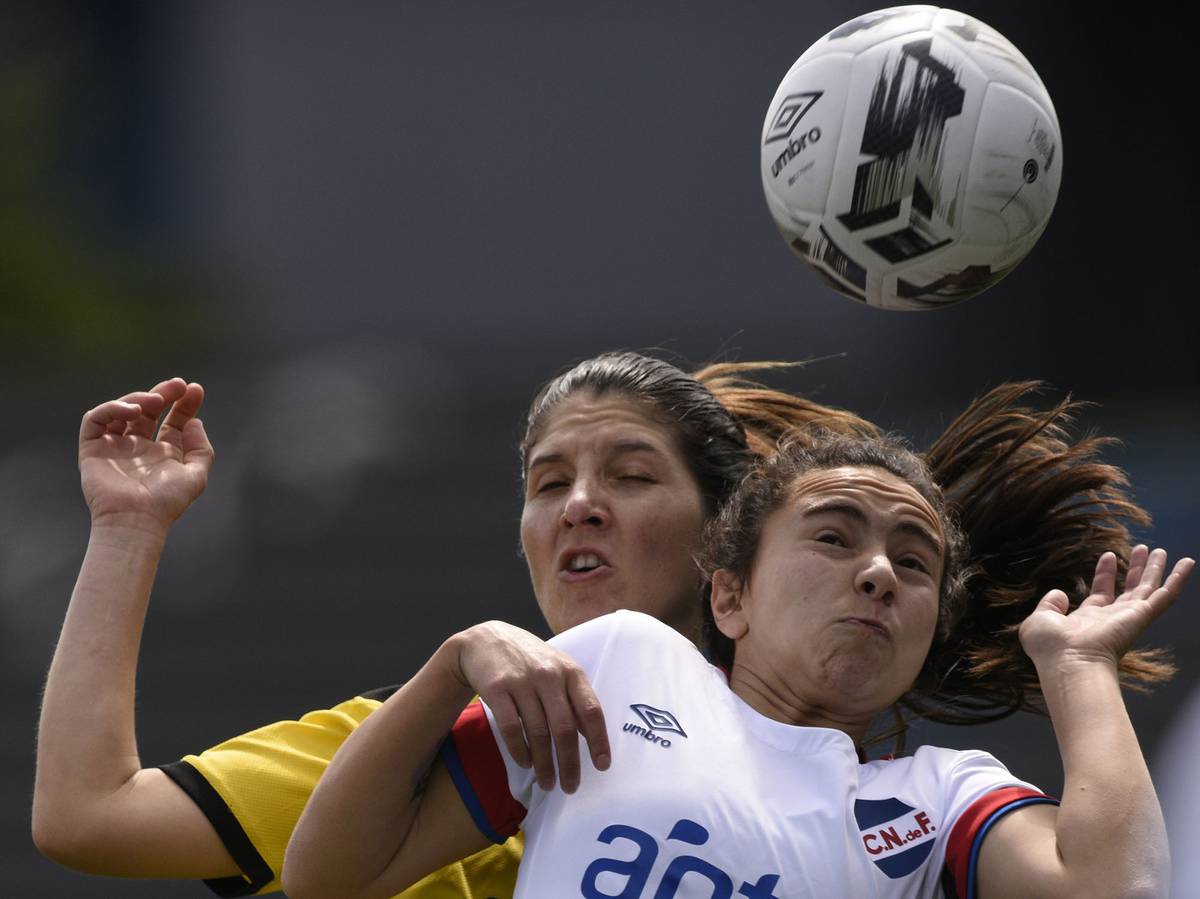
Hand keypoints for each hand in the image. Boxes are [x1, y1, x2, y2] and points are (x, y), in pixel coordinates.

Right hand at [79, 378, 213, 531]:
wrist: (137, 519)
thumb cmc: (167, 502)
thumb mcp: (196, 474)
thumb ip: (201, 448)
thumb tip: (195, 422)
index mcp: (163, 453)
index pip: (173, 421)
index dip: (184, 404)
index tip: (195, 389)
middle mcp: (139, 447)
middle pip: (148, 410)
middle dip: (163, 393)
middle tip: (178, 385)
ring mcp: (115, 447)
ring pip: (122, 410)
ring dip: (139, 398)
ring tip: (155, 400)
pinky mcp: (92, 449)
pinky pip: (95, 419)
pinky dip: (112, 408)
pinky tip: (133, 410)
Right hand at [451, 621, 609, 793]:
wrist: (485, 640)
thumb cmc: (530, 660)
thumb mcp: (558, 669)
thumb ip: (575, 698)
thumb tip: (592, 737)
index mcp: (570, 671)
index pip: (591, 710)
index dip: (599, 741)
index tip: (602, 766)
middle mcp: (549, 675)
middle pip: (564, 728)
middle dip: (569, 763)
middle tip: (571, 787)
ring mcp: (522, 681)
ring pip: (538, 732)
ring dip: (544, 764)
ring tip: (548, 783)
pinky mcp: (497, 689)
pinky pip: (512, 728)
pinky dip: (520, 751)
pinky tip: (525, 764)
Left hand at [1019, 545, 1193, 668]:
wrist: (1069, 663)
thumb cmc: (1051, 648)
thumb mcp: (1040, 620)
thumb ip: (1049, 604)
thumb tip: (1059, 592)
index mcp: (1089, 619)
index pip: (1102, 592)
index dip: (1106, 573)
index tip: (1109, 555)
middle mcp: (1112, 619)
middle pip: (1130, 589)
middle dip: (1137, 569)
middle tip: (1144, 549)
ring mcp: (1129, 618)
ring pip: (1149, 589)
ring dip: (1156, 569)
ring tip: (1160, 550)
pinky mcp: (1142, 617)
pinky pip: (1166, 596)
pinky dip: (1178, 579)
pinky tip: (1187, 563)